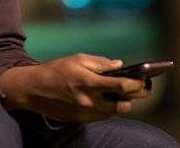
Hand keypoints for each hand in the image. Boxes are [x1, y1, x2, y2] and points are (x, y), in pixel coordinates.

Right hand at [0, 53, 150, 122]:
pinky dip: (107, 108)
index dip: (137, 84)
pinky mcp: (81, 120)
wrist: (33, 89)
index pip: (122, 86)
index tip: (145, 79)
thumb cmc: (56, 69)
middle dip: (133, 96)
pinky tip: (104, 98)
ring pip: (114, 112)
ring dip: (120, 103)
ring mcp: (86, 112)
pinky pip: (102, 116)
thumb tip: (120, 65)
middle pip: (123, 105)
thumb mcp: (77, 58)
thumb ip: (100, 62)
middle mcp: (90, 100)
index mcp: (89, 81)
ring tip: (121, 92)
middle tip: (139, 87)